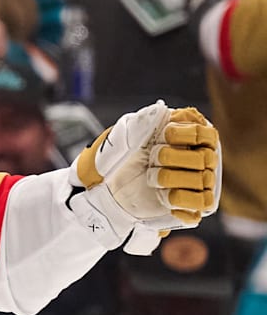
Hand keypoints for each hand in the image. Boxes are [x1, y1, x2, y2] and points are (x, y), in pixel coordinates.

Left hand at [69, 102, 218, 254]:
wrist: (108, 185)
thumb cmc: (122, 156)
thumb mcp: (126, 133)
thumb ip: (145, 119)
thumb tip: (161, 110)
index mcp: (190, 137)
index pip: (206, 134)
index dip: (183, 135)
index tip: (162, 136)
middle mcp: (201, 159)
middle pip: (204, 158)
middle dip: (170, 157)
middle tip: (151, 159)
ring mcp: (200, 182)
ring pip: (202, 180)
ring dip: (169, 178)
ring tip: (150, 178)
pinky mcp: (194, 205)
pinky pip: (202, 204)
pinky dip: (178, 199)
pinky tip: (162, 195)